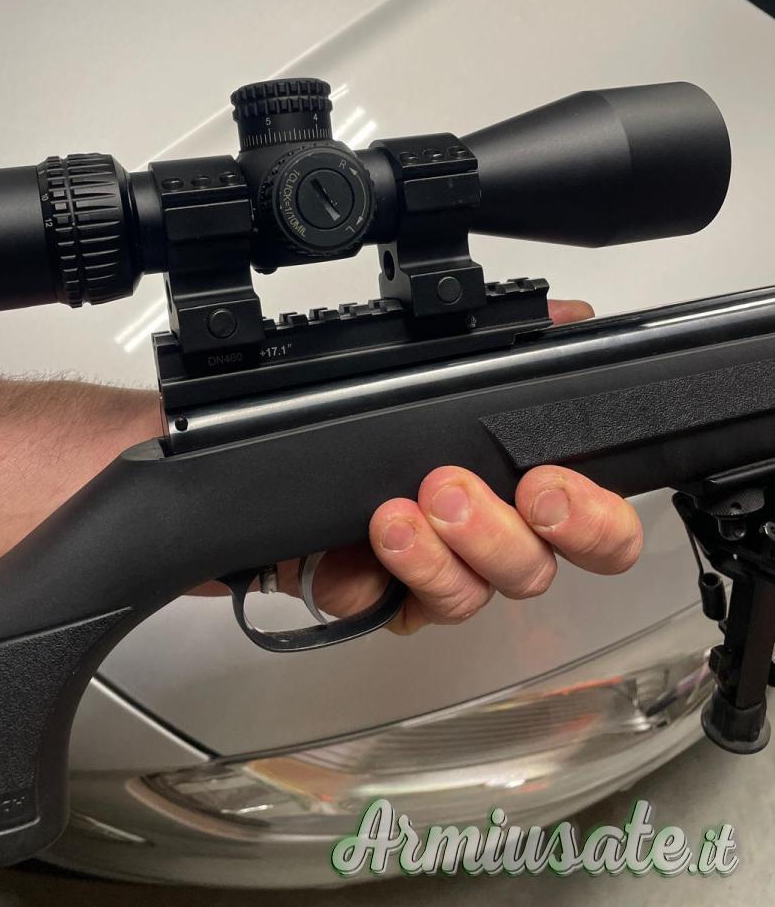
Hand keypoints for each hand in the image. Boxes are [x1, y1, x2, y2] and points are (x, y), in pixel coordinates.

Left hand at [279, 298, 642, 633]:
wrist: (323, 472)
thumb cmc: (412, 433)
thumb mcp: (464, 374)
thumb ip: (526, 346)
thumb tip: (570, 317)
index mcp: (540, 503)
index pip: (604, 533)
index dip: (592, 522)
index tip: (546, 486)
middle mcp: (502, 549)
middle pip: (535, 570)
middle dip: (495, 532)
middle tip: (451, 489)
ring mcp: (451, 581)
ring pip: (470, 596)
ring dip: (436, 553)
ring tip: (397, 514)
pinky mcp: (394, 603)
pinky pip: (400, 610)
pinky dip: (382, 576)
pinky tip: (367, 545)